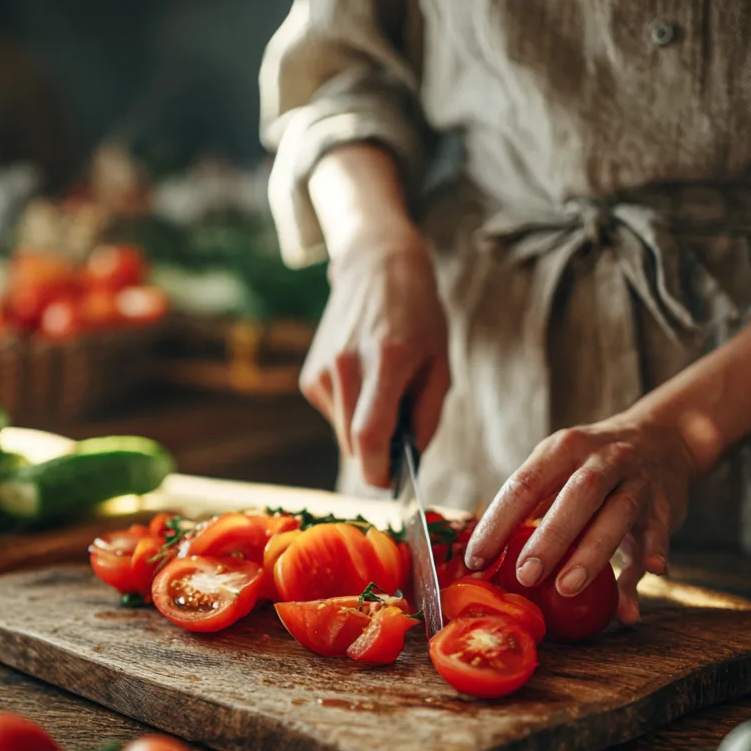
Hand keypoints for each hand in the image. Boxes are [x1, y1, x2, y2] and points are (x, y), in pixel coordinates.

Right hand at [299, 226, 449, 486]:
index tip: (389, 483)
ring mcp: (323, 370)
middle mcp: (347, 365)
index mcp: (387, 360)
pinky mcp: (310, 376)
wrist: (374, 266)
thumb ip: (427, 415)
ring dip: (365, 434)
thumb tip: (410, 460)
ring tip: (384, 396)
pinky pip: (334, 417)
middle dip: (377, 456)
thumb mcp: (440, 362)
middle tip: (400, 444)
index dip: (377, 470)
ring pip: (343, 434)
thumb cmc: (418, 315)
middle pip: (354, 442)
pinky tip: (364, 384)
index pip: (370, 434)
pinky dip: (351, 415)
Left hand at [464, 413, 699, 623]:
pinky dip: (653, 555)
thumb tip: (485, 559)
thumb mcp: (558, 468)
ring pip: (619, 514)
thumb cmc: (590, 465)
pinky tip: (641, 585)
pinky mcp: (666, 504)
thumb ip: (529, 509)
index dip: (498, 522)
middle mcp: (602, 459)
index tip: (476, 559)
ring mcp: (637, 480)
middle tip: (526, 576)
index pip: (524, 484)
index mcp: (563, 449)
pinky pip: (660, 533)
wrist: (663, 437)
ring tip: (567, 587)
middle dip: (550, 537)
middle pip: (578, 495)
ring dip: (593, 553)